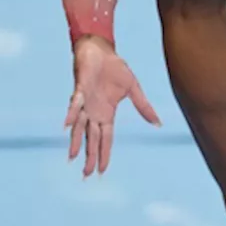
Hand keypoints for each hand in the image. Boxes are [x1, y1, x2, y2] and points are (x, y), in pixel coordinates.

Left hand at [64, 36, 160, 175]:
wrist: (101, 49)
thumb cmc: (114, 68)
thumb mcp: (133, 89)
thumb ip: (144, 107)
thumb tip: (158, 124)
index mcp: (107, 114)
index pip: (105, 140)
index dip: (104, 155)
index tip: (102, 172)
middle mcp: (94, 112)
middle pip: (92, 140)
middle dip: (90, 157)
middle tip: (86, 176)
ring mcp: (85, 103)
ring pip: (80, 128)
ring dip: (77, 143)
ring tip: (72, 159)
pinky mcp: (79, 89)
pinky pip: (75, 104)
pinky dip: (72, 114)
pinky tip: (67, 126)